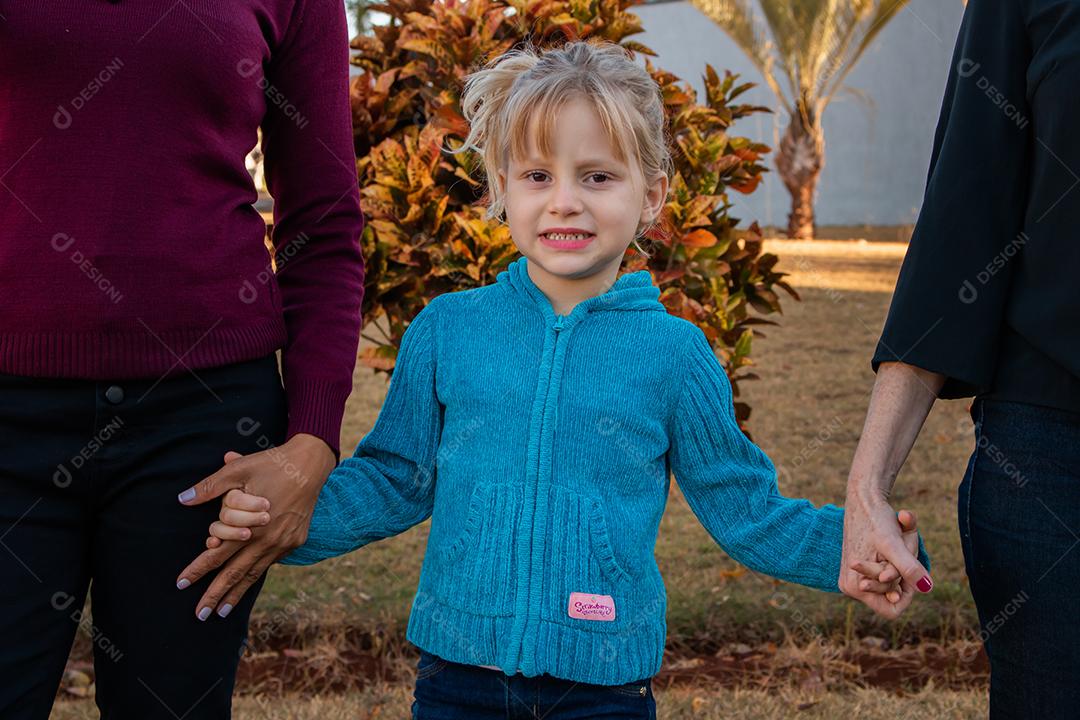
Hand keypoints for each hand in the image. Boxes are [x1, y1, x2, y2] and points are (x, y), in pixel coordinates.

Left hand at [174, 433, 335, 619]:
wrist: (311, 465)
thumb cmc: (272, 464)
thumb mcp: (238, 470)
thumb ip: (210, 487)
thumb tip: (182, 499)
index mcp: (250, 527)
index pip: (217, 555)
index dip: (198, 570)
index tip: (180, 584)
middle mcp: (267, 541)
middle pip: (235, 573)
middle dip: (215, 595)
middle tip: (199, 615)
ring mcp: (283, 543)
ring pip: (255, 574)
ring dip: (237, 594)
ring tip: (222, 612)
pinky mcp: (295, 541)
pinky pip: (272, 562)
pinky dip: (257, 575)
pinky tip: (248, 583)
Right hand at [840, 486, 932, 618]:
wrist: (863, 500)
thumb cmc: (876, 520)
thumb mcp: (893, 544)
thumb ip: (908, 568)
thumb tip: (927, 588)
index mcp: (854, 587)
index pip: (891, 610)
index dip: (906, 594)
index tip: (911, 571)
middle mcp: (851, 587)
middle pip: (891, 595)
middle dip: (902, 575)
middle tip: (902, 547)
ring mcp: (854, 579)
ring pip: (890, 584)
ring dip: (899, 566)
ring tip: (897, 542)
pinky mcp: (859, 570)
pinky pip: (884, 576)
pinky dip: (894, 562)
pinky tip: (893, 544)